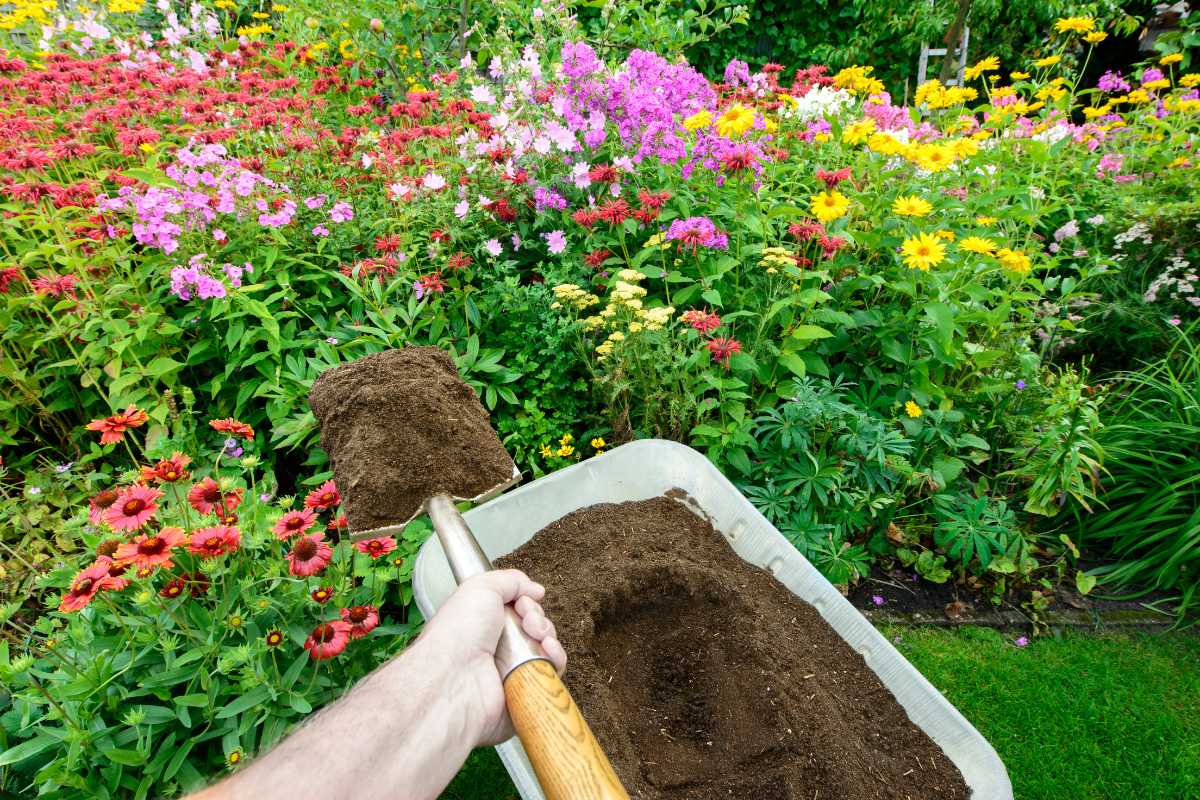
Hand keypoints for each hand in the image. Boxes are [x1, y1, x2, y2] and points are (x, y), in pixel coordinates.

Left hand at [415, 569, 566, 745]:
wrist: (453, 679)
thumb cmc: (458, 633)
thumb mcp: (481, 587)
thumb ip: (511, 581)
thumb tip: (536, 590)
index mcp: (484, 624)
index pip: (519, 610)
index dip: (527, 603)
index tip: (523, 604)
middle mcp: (497, 647)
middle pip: (536, 628)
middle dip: (538, 620)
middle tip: (527, 623)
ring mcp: (511, 671)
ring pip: (546, 650)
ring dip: (549, 638)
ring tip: (538, 638)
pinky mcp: (524, 692)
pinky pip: (550, 675)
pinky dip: (554, 660)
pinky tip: (546, 653)